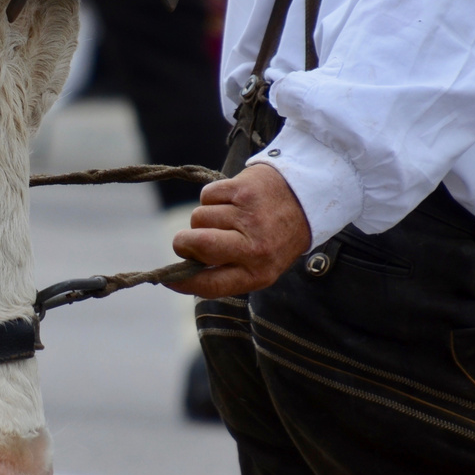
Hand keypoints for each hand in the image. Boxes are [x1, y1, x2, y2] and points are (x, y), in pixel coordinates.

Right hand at [169, 164, 313, 298]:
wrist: (307, 200)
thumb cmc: (277, 236)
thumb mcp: (262, 266)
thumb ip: (228, 273)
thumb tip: (184, 274)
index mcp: (257, 273)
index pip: (210, 284)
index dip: (183, 282)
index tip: (168, 277)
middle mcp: (254, 247)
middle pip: (198, 246)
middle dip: (184, 243)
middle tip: (188, 241)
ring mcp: (248, 216)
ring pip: (199, 218)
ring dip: (204, 218)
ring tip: (227, 217)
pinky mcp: (243, 190)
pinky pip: (207, 196)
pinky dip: (212, 197)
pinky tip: (231, 200)